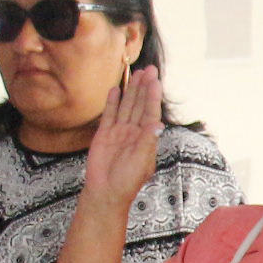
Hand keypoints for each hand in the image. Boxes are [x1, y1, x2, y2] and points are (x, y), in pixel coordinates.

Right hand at [81, 65, 162, 205]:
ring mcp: (119, 132)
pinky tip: (117, 88)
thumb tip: (157, 123)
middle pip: (140, 105)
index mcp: (146, 138)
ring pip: (126, 106)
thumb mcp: (141, 162)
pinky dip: (113, 101)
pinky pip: (109, 114)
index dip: (153, 96)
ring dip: (131, 90)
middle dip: (145, 88)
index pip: (151, 112)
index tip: (155, 80)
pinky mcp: (104, 134)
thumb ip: (147, 141)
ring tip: (136, 73)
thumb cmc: (127, 181)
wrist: (106, 192)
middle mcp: (134, 132)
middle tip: (149, 69)